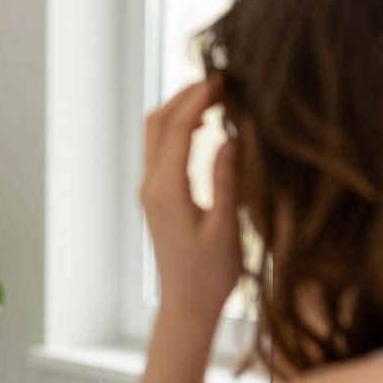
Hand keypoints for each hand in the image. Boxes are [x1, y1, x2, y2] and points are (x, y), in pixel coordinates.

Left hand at [139, 77, 240, 322]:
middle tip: (221, 78)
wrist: (186, 305)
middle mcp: (151, 186)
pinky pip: (161, 149)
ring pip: (156, 133)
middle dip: (186, 95)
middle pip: (159, 122)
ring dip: (180, 108)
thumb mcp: (227, 229)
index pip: (178, 128)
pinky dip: (179, 127)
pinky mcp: (156, 196)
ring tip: (216, 94)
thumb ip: (228, 182)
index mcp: (167, 191)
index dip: (201, 98)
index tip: (226, 78)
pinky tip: (206, 124)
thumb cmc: (212, 274)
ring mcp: (150, 190)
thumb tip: (232, 136)